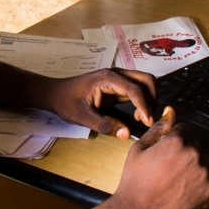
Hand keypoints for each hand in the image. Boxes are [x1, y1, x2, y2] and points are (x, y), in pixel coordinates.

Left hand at [42, 69, 156, 139]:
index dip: (144, 105)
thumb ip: (105, 125)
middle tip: (148, 119)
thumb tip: (126, 134)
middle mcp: (115, 74)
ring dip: (149, 99)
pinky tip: (137, 115)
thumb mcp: (83, 117)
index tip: (148, 122)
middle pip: (146, 79)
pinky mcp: (118, 86)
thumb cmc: (66, 101)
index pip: (134, 88)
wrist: (56, 93)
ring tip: (142, 118)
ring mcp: (118, 79)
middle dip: (152, 98)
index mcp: (107, 78)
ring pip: (144, 83)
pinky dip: (143, 101)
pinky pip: (138, 90)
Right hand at [108, 107, 208, 208]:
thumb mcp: (140, 149)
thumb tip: (170, 113)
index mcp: (177, 141)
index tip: (166, 152)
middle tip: (166, 168)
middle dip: (184, 152)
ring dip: (193, 166)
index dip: (173, 140)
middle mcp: (194, 154)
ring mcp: (204, 173)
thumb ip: (159, 128)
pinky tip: (181, 188)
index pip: (185, 129)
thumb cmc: (136, 183)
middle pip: (195, 145)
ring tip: (173, 179)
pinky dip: (198, 182)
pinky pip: (208, 179)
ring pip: (203, 161)